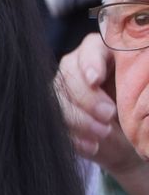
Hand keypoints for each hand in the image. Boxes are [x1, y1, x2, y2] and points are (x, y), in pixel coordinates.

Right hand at [58, 33, 148, 176]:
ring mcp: (63, 91)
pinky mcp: (55, 114)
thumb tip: (126, 78)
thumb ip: (135, 80)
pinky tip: (92, 145)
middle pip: (68, 74)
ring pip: (57, 99)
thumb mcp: (140, 93)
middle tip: (108, 114)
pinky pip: (54, 122)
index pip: (90, 49)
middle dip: (86, 97)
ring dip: (78, 118)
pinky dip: (73, 136)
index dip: (90, 63)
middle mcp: (78, 68)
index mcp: (103, 54)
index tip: (96, 80)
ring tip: (102, 133)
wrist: (130, 142)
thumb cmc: (140, 111)